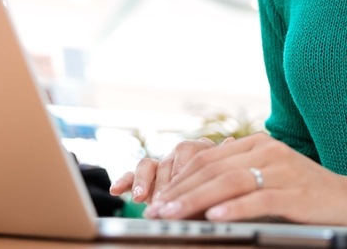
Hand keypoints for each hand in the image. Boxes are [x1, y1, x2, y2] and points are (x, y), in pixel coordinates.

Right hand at [109, 137, 231, 203]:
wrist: (212, 207)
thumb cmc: (221, 195)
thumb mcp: (226, 181)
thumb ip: (225, 163)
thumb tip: (230, 140)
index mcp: (201, 152)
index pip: (190, 152)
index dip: (183, 171)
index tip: (179, 189)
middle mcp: (179, 156)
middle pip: (167, 160)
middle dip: (163, 183)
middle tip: (161, 202)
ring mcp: (162, 166)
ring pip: (148, 165)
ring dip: (142, 182)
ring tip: (140, 198)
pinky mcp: (147, 180)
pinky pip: (133, 175)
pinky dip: (125, 181)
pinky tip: (116, 190)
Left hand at [145, 132, 346, 225]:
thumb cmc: (305, 194)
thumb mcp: (269, 178)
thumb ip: (237, 178)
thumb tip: (194, 195)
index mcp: (257, 144)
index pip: (208, 159)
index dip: (179, 178)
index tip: (157, 199)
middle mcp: (267, 150)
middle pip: (213, 169)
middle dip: (180, 191)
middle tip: (156, 210)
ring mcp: (282, 169)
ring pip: (230, 181)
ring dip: (196, 200)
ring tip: (174, 215)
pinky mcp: (296, 192)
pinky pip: (259, 198)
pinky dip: (234, 208)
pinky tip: (215, 217)